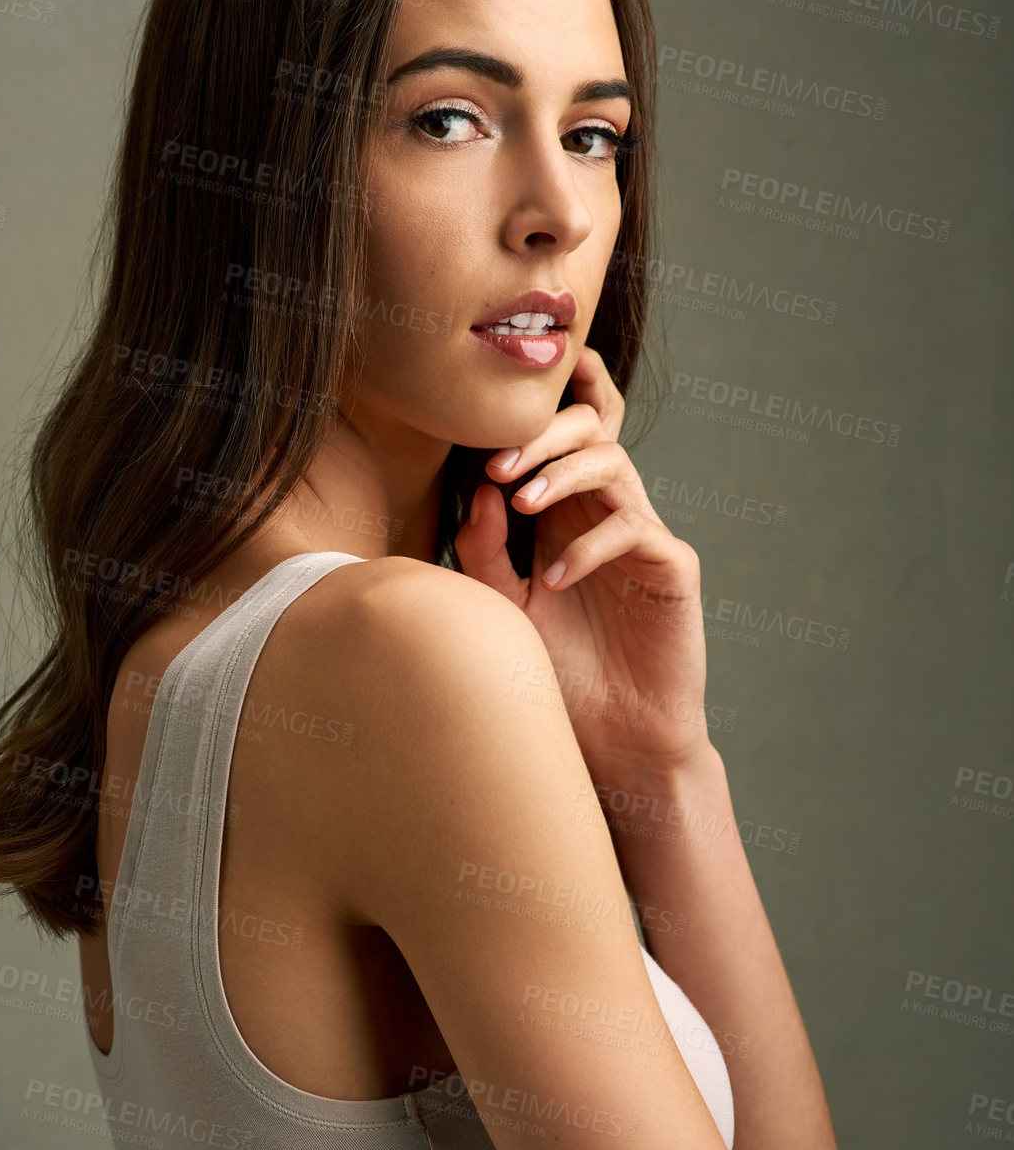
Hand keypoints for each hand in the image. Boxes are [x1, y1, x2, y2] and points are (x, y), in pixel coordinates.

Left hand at [452, 344, 711, 774]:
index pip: (561, 440)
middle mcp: (606, 514)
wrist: (615, 742)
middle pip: (590, 432)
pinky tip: (555, 581)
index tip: (489, 412)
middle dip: (543, 434)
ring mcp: (643, 536)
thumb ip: (485, 552)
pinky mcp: (672, 567)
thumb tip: (478, 491)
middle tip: (497, 462)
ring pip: (613, 465)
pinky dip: (590, 546)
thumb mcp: (504, 609)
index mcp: (566, 514)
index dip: (543, 407)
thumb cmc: (559, 675)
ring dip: (563, 474)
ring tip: (520, 502)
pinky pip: (634, 530)